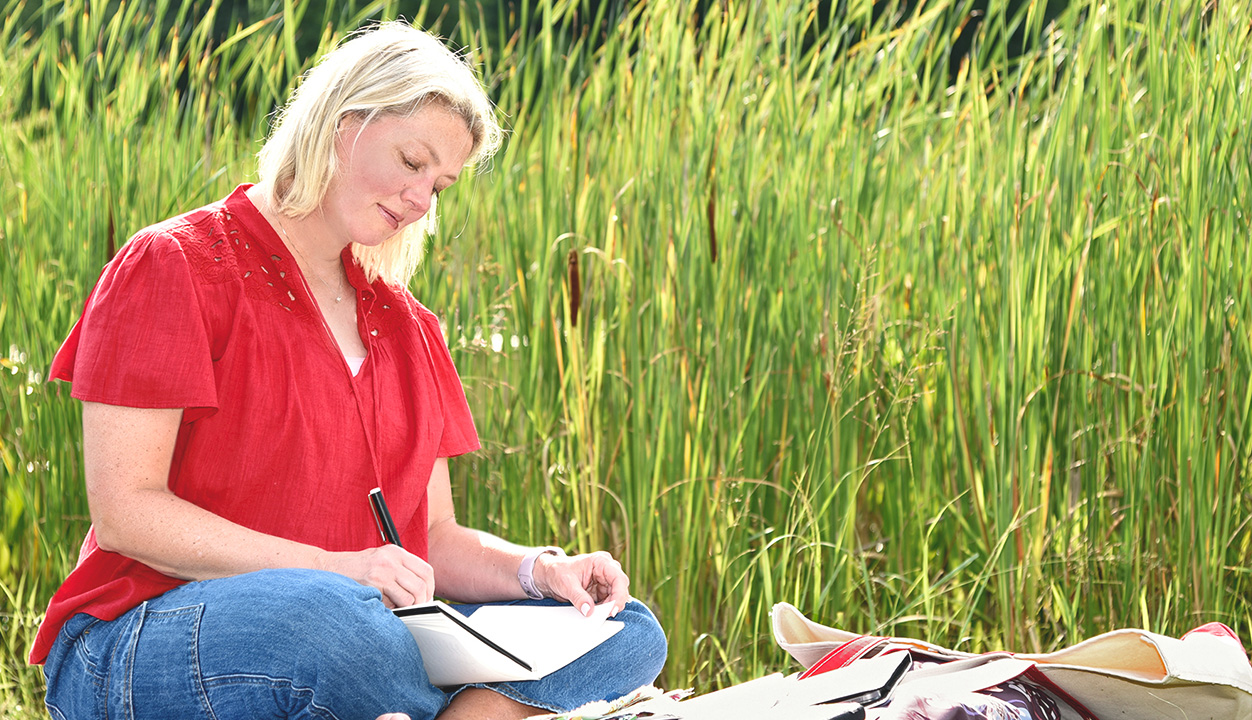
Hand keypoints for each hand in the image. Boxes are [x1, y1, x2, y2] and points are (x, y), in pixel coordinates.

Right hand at [317, 545, 434, 607]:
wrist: (326, 568)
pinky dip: (396, 609)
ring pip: (412, 595)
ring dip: (409, 607)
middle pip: (422, 584)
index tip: (426, 598)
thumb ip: (399, 572)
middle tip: (417, 610)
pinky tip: (386, 608)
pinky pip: (397, 602)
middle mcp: (392, 558)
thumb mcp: (380, 562)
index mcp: (396, 552)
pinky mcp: (374, 582)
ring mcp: (383, 569)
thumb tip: (421, 593)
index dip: (430, 588)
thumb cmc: (354, 569)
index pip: (426, 570)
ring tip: (399, 609)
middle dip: (423, 601)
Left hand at [534, 550, 629, 616]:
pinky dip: (603, 609)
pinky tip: (595, 612)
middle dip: (615, 603)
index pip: (619, 578)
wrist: (549, 575)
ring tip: (597, 614)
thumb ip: (579, 598)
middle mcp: (606, 570)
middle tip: (605, 615)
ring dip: (608, 607)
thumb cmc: (558, 572)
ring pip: (615, 596)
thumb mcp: (567, 585)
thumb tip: (589, 611)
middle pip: (620, 588)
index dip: (619, 595)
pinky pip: (608, 601)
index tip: (613, 609)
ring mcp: (604, 580)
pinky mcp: (601, 590)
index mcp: (601, 562)